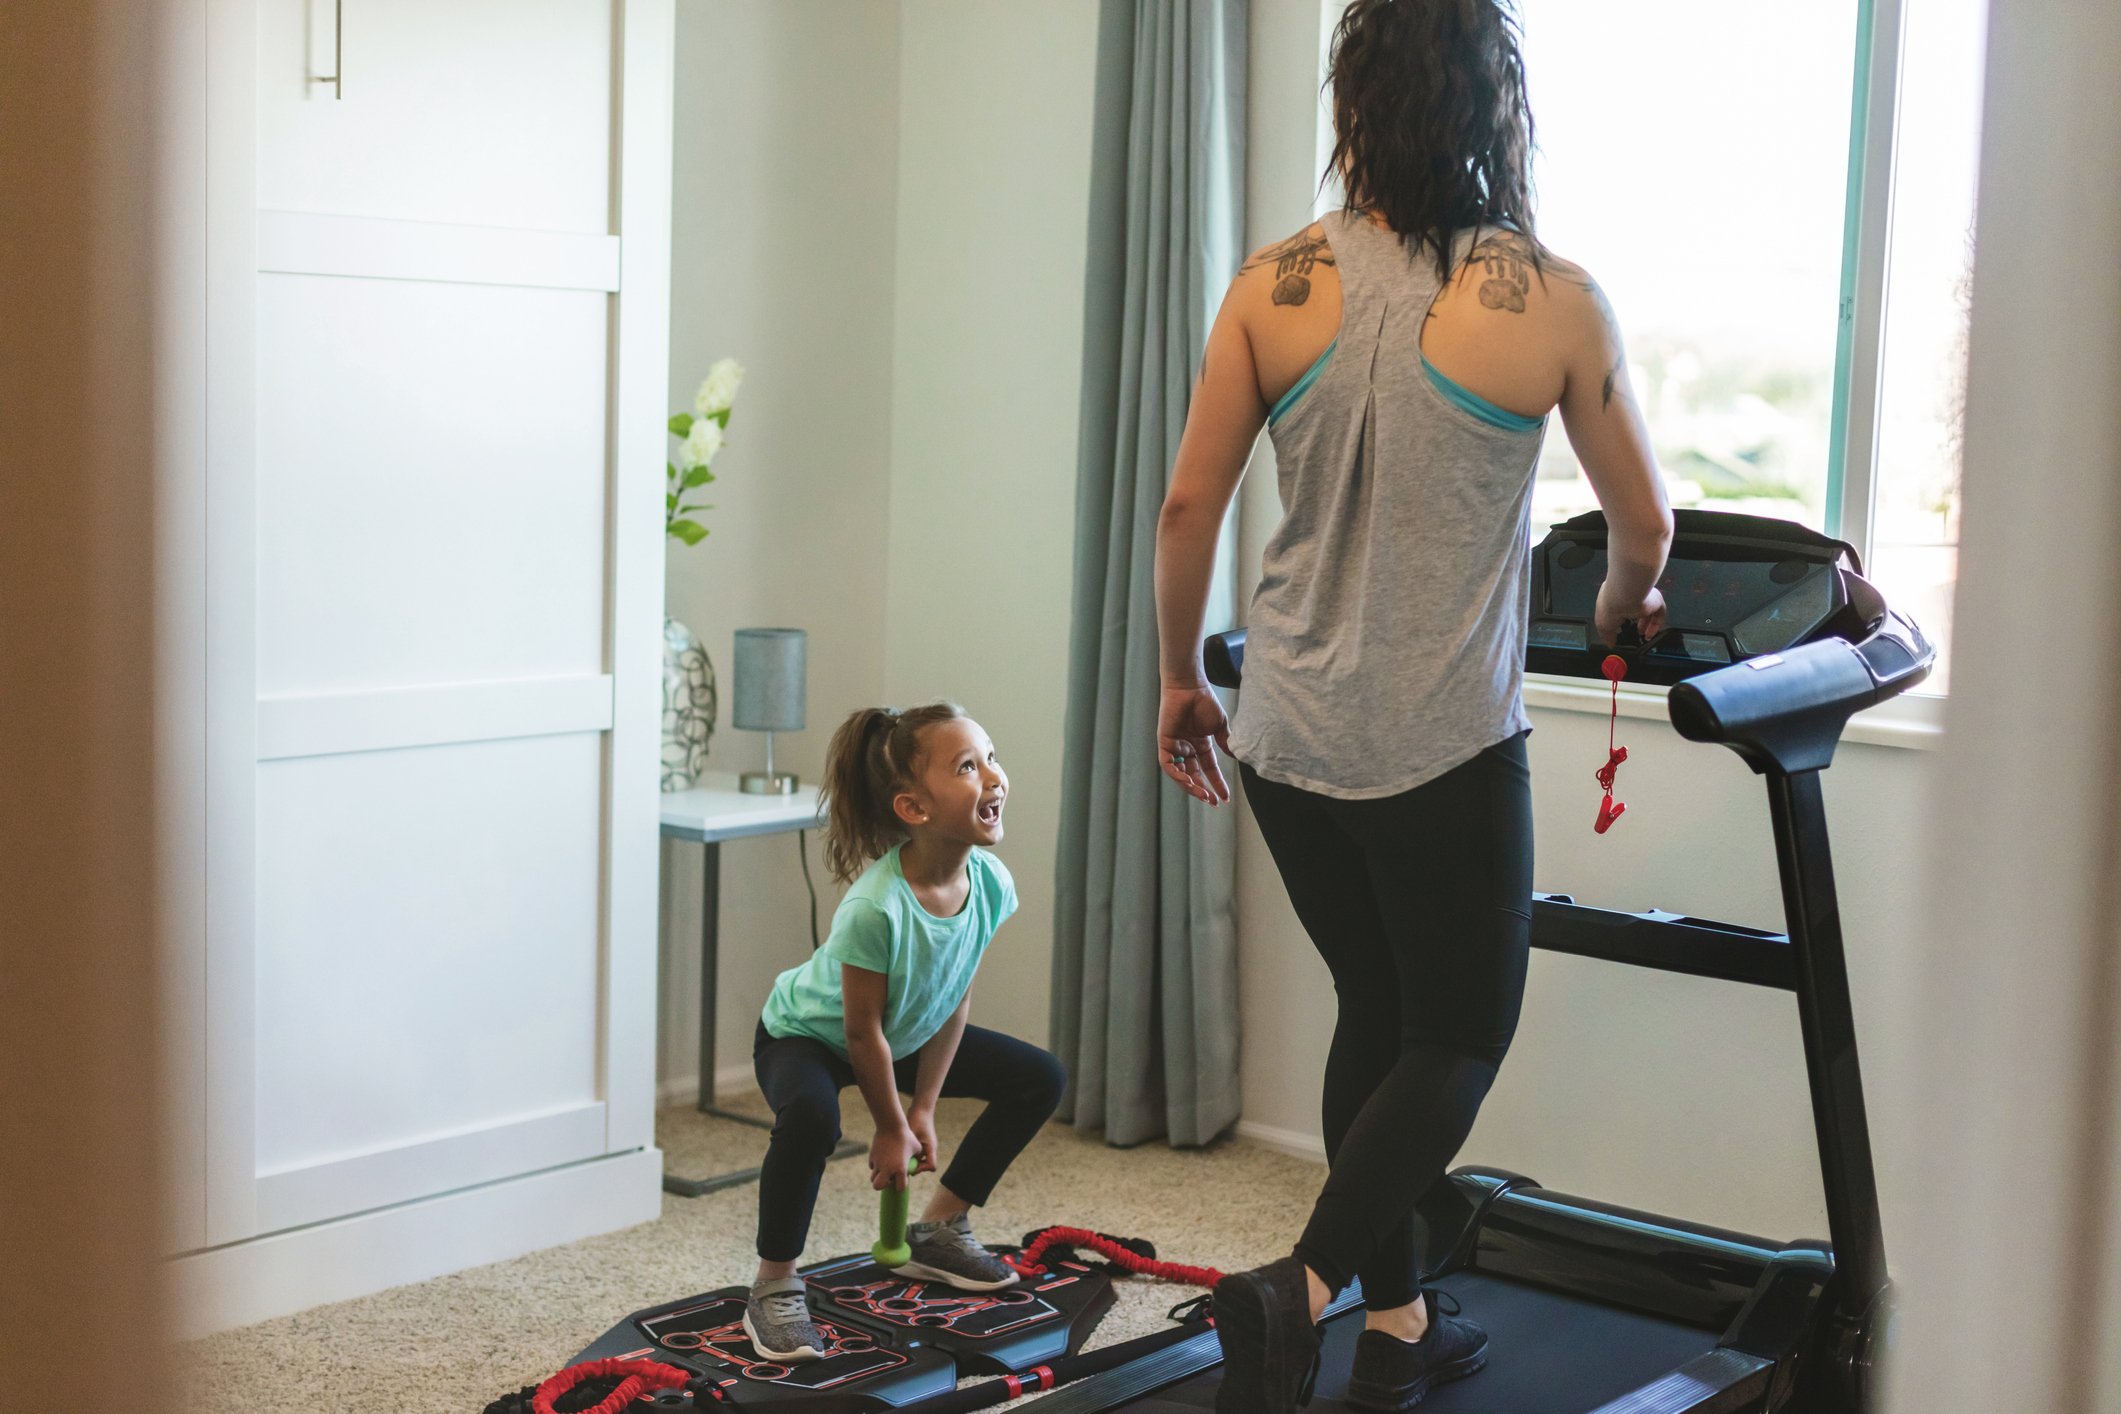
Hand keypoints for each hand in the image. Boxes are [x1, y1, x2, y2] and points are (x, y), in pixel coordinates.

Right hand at [870, 1123, 917, 1191]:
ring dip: (878, 1176)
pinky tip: (882, 1158)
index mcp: (900, 1169)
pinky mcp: (872, 1157)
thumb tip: (918, 1163)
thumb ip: (916, 1157)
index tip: (903, 1179)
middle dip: (882, 1185)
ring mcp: (878, 1163)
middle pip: (878, 1186)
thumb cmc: (906, 1136)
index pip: (900, 1187)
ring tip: (885, 1169)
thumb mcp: (916, 1147)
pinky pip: (872, 1166)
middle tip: (888, 1178)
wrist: (891, 1125)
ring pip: (873, 1178)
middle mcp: (887, 1169)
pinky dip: (876, 1165)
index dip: (902, 1185)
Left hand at [906, 1107, 940, 1179]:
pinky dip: (909, 1154)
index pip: (931, 1166)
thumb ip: (910, 1148)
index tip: (910, 1166)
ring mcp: (926, 1147)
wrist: (921, 1109)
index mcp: (931, 1147)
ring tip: (899, 1157)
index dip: (921, 1169)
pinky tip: (900, 1150)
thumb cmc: (917, 1119)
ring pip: (919, 1160)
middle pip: (924, 1165)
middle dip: (913, 1166)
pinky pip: (916, 1154)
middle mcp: (930, 1149)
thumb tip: (904, 1164)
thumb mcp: (912, 1134)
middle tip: (901, 1165)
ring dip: (910, 1160)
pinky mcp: (921, 1144)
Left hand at [1158, 684, 1231, 804]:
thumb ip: (1226, 743)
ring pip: (1180, 775)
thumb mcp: (1219, 726)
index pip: (1209, 769)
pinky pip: (1169, 765)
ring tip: (1204, 796)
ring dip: (1191, 787)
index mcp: (1200, 745)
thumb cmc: (1204, 701)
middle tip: (1213, 802)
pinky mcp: (1164, 743)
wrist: (1190, 687)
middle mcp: (1187, 748)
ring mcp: (1175, 747)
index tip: (1226, 798)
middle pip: (1194, 776)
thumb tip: (1236, 758)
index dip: (1217, 783)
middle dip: (1203, 790)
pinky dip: (1177, 775)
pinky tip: (1189, 782)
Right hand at [1595, 583, 1666, 645]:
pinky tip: (1650, 634)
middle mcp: (1631, 595)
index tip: (1622, 631)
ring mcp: (1644, 597)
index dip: (1623, 621)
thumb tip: (1609, 644)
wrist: (1625, 596)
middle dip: (1637, 624)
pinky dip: (1655, 625)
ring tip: (1644, 636)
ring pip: (1649, 613)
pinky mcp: (1656, 600)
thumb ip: (1607, 636)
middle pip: (1637, 611)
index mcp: (1615, 596)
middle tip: (1636, 633)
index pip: (1621, 609)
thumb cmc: (1610, 604)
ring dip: (1646, 626)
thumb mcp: (1602, 626)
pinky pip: (1659, 614)